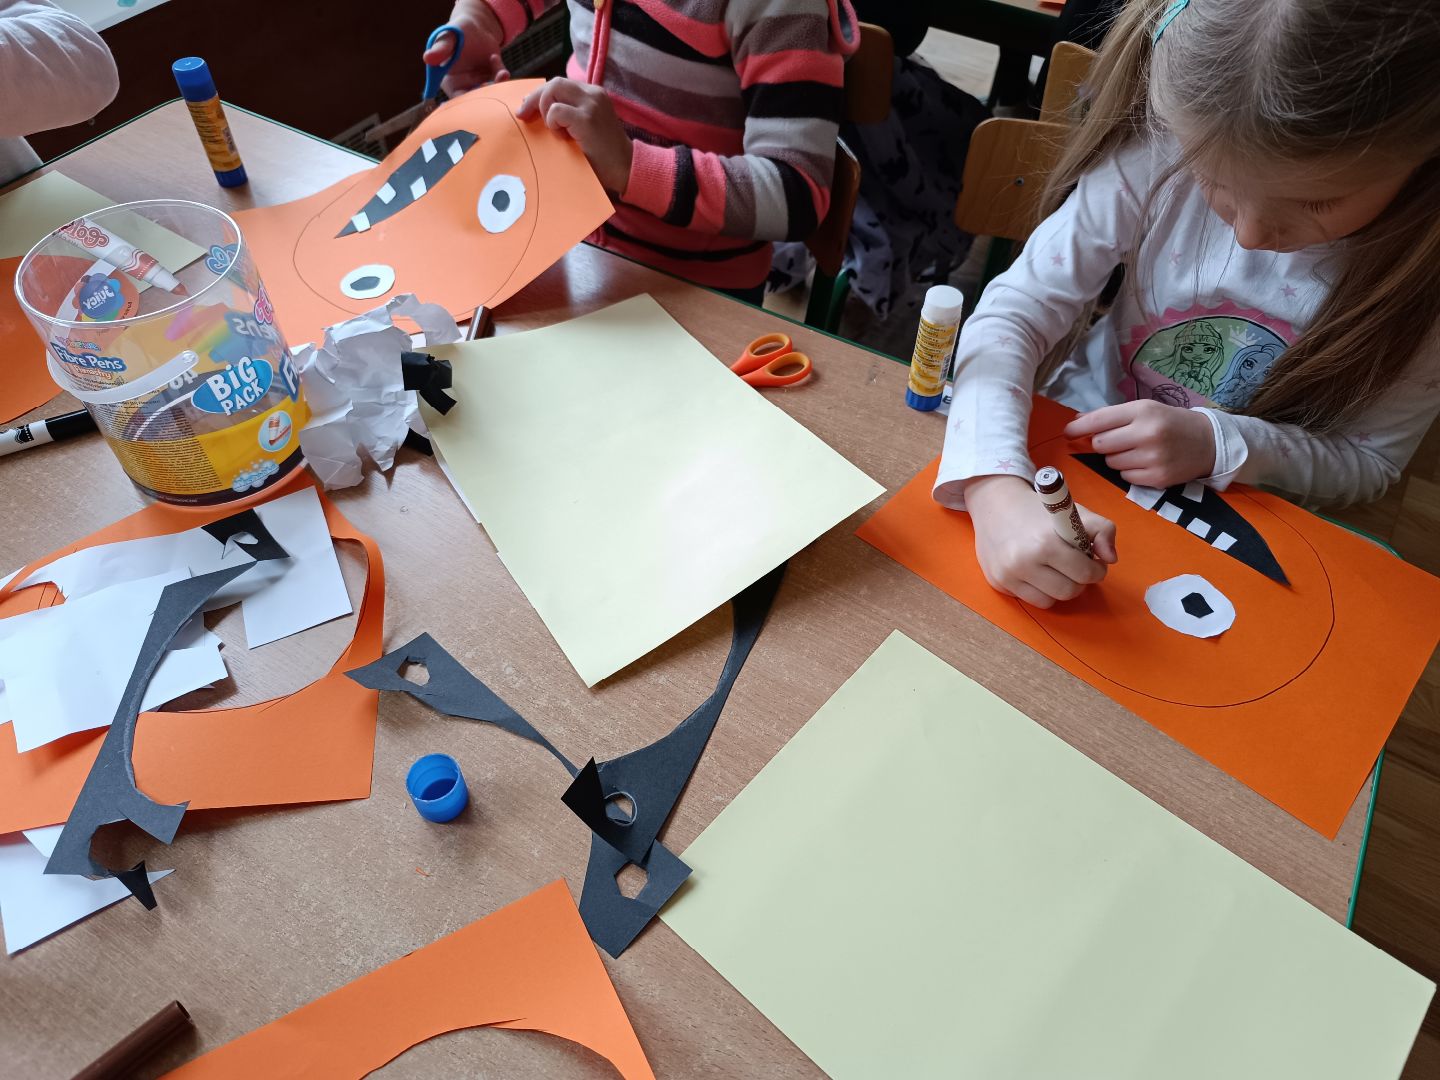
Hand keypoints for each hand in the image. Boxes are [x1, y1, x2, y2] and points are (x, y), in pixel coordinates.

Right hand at [422, 2, 509, 93]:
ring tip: (500, 74)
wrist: (476, 26)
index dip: (465, 102)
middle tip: (488, 85)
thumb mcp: (448, 39)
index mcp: (450, 82)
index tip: (473, 95)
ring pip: (491, 92)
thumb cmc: (456, 31)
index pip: (456, 99)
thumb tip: (427, 58)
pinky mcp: (493, 77)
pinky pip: (500, 81)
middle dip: (484, 96)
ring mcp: (480, 83)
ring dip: (497, 86)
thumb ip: (441, 50)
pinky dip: (501, 73)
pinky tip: (494, 57)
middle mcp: (465, 86)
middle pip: (475, 100)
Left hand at [516, 79, 632, 193]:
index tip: (527, 108)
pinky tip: (562, 137)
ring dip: (545, 111)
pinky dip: (552, 123)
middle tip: (524, 116)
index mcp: (592, 94)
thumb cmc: (603, 154)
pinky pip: (556, 111)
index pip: (559, 84)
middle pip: (554, 83)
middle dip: (534, 98)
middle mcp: (593, 94)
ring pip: (553, 90)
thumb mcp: (584, 127)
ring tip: (555, 131)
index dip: (540, 94)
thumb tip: (534, 110)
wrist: (626, 168)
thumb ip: (567, 114)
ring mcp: (591, 104)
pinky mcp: (586, 119)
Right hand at [967, 474, 1116, 607]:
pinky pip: (1030, 600)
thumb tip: (1110, 559)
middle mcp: (1023, 562)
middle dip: (1080, 581)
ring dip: (1060, 588)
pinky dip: (1040, 590)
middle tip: (1077, 567)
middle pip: (1069, 591)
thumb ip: (1103, 531)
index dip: (1096, 569)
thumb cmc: (1039, 510)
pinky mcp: (998, 583)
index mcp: (1045, 543)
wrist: (995, 504)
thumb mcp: (1076, 512)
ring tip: (1058, 570)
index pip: (1084, 574)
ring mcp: (1008, 575)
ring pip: (1050, 601)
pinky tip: (1038, 573)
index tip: (1094, 562)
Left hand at [1064, 401, 1214, 488]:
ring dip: (1117, 458)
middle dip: (1103, 444)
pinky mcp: (1157, 478)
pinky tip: (1145, 463)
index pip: (1099, 420)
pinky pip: (1125, 477)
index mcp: (1142, 411)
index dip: (1078, 428)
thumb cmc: (1170, 422)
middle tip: (1119, 440)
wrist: (1208, 442)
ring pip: (1111, 463)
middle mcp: (1147, 433)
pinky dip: (1129, 472)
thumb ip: (1112, 416)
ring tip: (1137, 451)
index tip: (1067, 432)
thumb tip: (1077, 421)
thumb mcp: (1144, 409)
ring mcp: (1153, 458)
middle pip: (1100, 444)